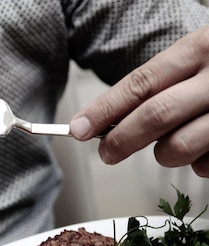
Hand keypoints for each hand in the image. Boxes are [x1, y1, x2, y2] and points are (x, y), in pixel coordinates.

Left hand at [70, 27, 208, 176]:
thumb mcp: (197, 62)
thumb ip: (159, 86)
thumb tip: (107, 122)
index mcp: (201, 49)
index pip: (141, 83)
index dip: (104, 110)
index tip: (77, 129)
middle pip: (155, 117)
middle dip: (120, 141)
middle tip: (107, 154)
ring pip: (177, 148)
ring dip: (165, 154)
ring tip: (175, 143)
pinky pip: (205, 166)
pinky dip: (199, 163)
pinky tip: (208, 146)